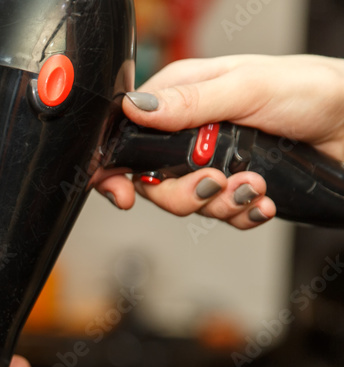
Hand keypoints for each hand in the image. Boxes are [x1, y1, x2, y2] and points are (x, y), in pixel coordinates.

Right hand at [96, 54, 343, 228]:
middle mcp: (192, 133)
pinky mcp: (237, 187)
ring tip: (254, 186)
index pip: (128, 136)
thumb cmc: (312, 89)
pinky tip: (263, 200)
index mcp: (183, 98)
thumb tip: (134, 107)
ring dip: (222, 203)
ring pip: (188, 204)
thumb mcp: (247, 88)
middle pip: (154, 183)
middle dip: (183, 193)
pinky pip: (223, 217)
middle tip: (214, 182)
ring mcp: (214, 162)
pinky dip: (243, 215)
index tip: (121, 193)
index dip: (115, 169)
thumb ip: (189, 102)